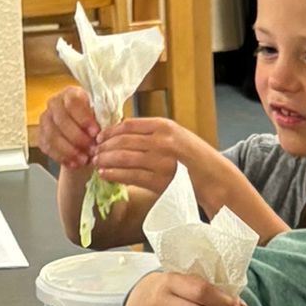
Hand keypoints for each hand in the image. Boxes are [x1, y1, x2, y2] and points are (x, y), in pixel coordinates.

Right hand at [34, 86, 98, 170]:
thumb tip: (105, 130)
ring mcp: (45, 120)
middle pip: (61, 119)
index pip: (73, 101)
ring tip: (84, 159)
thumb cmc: (95, 127)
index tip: (95, 133)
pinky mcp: (41, 136)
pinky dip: (62, 157)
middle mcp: (55, 103)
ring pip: (52, 135)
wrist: (85, 142)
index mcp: (72, 93)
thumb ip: (103, 122)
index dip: (84, 118)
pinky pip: (48, 147)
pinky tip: (74, 163)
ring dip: (70, 150)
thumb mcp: (103, 121)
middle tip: (91, 149)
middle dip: (77, 137)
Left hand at [94, 118, 222, 204]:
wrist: (212, 177)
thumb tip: (121, 133)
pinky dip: (114, 174)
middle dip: (103, 146)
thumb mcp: (175, 134)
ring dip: (105, 160)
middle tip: (93, 150)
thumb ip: (152, 132)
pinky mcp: (158, 180)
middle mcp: (161, 141)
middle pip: (122, 141)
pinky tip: (105, 174)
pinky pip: (129, 176)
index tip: (99, 136)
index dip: (109, 131)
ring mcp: (159, 161)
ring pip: (123, 158)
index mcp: (164, 126)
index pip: (128, 125)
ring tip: (96, 162)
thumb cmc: (192, 156)